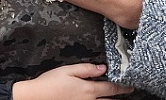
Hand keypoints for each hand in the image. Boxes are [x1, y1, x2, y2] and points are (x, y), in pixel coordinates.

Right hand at [12, 64, 132, 99]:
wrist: (34, 97)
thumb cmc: (50, 83)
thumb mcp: (68, 70)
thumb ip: (87, 69)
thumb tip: (102, 68)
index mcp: (88, 90)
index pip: (111, 89)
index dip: (123, 88)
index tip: (131, 87)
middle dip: (121, 99)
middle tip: (131, 95)